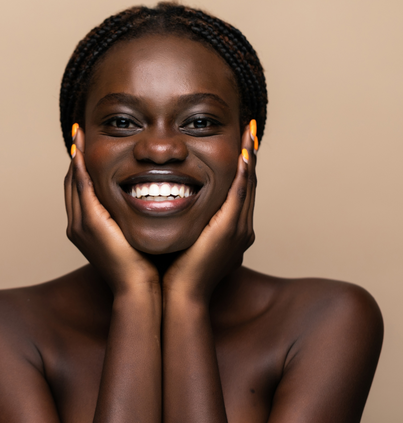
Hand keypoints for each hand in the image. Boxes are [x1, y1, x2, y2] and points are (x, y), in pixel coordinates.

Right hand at [64, 126, 159, 294]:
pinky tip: (83, 150)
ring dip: (76, 157)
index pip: (81, 190)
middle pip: (72, 183)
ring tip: (80, 135)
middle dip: (76, 158)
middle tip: (81, 134)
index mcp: (87, 228)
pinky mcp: (89, 223)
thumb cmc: (141, 264)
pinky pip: (82, 188)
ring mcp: (80, 224)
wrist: (138, 288)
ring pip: (73, 182)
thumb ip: (130, 217)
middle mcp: (77, 224)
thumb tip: (146, 200)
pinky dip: (80, 168)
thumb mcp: (132, 235)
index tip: (88, 148)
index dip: (82, 168)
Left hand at [162, 124, 256, 302]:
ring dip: (249, 157)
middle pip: (248, 183)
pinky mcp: (230, 229)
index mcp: (231, 228)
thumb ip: (189, 219)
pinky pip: (239, 195)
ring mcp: (239, 228)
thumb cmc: (179, 268)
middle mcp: (241, 226)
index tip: (239, 143)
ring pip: (247, 185)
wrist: (181, 293)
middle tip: (249, 129)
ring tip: (249, 132)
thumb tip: (172, 202)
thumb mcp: (187, 237)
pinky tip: (243, 154)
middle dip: (249, 154)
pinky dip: (243, 174)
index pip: (239, 189)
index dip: (242, 165)